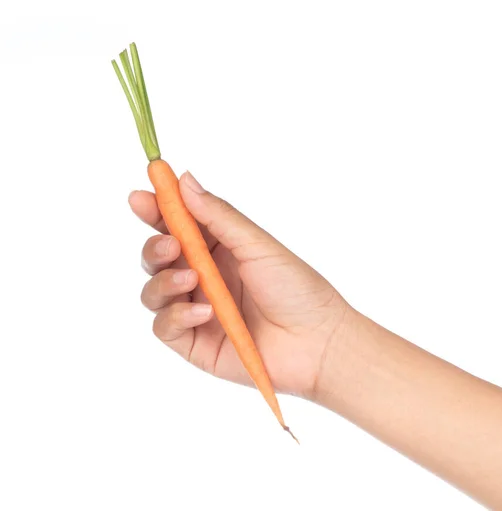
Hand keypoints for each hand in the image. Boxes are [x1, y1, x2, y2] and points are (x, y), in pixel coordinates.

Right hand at [128, 171, 350, 399]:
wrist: (317, 342)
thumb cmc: (296, 289)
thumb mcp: (257, 245)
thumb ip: (218, 216)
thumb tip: (185, 179)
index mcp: (219, 249)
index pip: (177, 226)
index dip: (155, 210)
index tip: (139, 196)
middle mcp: (203, 278)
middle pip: (158, 258)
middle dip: (154, 247)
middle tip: (170, 245)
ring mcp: (196, 310)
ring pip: (154, 291)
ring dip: (164, 281)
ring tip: (192, 279)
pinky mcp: (194, 343)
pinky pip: (165, 326)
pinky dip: (177, 316)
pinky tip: (205, 313)